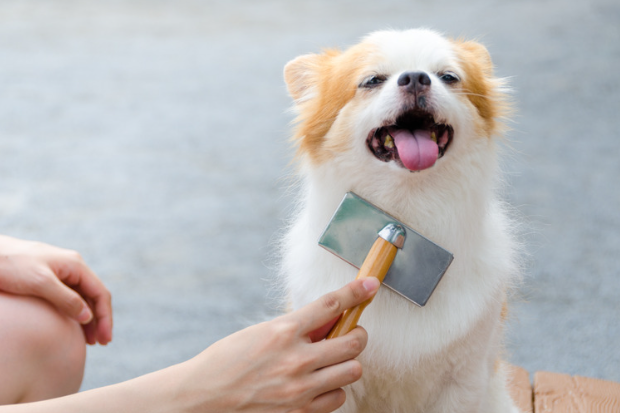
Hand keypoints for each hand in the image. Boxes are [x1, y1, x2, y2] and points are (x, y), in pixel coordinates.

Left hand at [0, 235, 111, 344]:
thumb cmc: (10, 265)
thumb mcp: (40, 283)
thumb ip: (66, 299)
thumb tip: (88, 317)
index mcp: (76, 265)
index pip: (100, 293)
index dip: (105, 317)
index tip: (105, 339)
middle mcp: (72, 268)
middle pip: (94, 297)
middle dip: (100, 320)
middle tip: (100, 343)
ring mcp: (61, 273)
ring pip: (82, 298)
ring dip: (89, 318)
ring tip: (89, 340)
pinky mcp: (49, 279)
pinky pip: (69, 298)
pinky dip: (75, 313)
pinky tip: (72, 327)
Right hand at [171, 277, 379, 412]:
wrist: (203, 397)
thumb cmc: (228, 361)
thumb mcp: (261, 332)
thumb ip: (296, 326)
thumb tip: (330, 318)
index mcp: (283, 331)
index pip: (331, 305)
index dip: (356, 292)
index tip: (370, 285)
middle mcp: (296, 359)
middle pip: (354, 341)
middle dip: (357, 334)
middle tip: (350, 334)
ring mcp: (300, 388)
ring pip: (353, 370)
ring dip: (347, 363)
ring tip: (332, 361)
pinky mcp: (300, 412)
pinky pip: (338, 398)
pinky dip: (334, 389)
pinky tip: (320, 384)